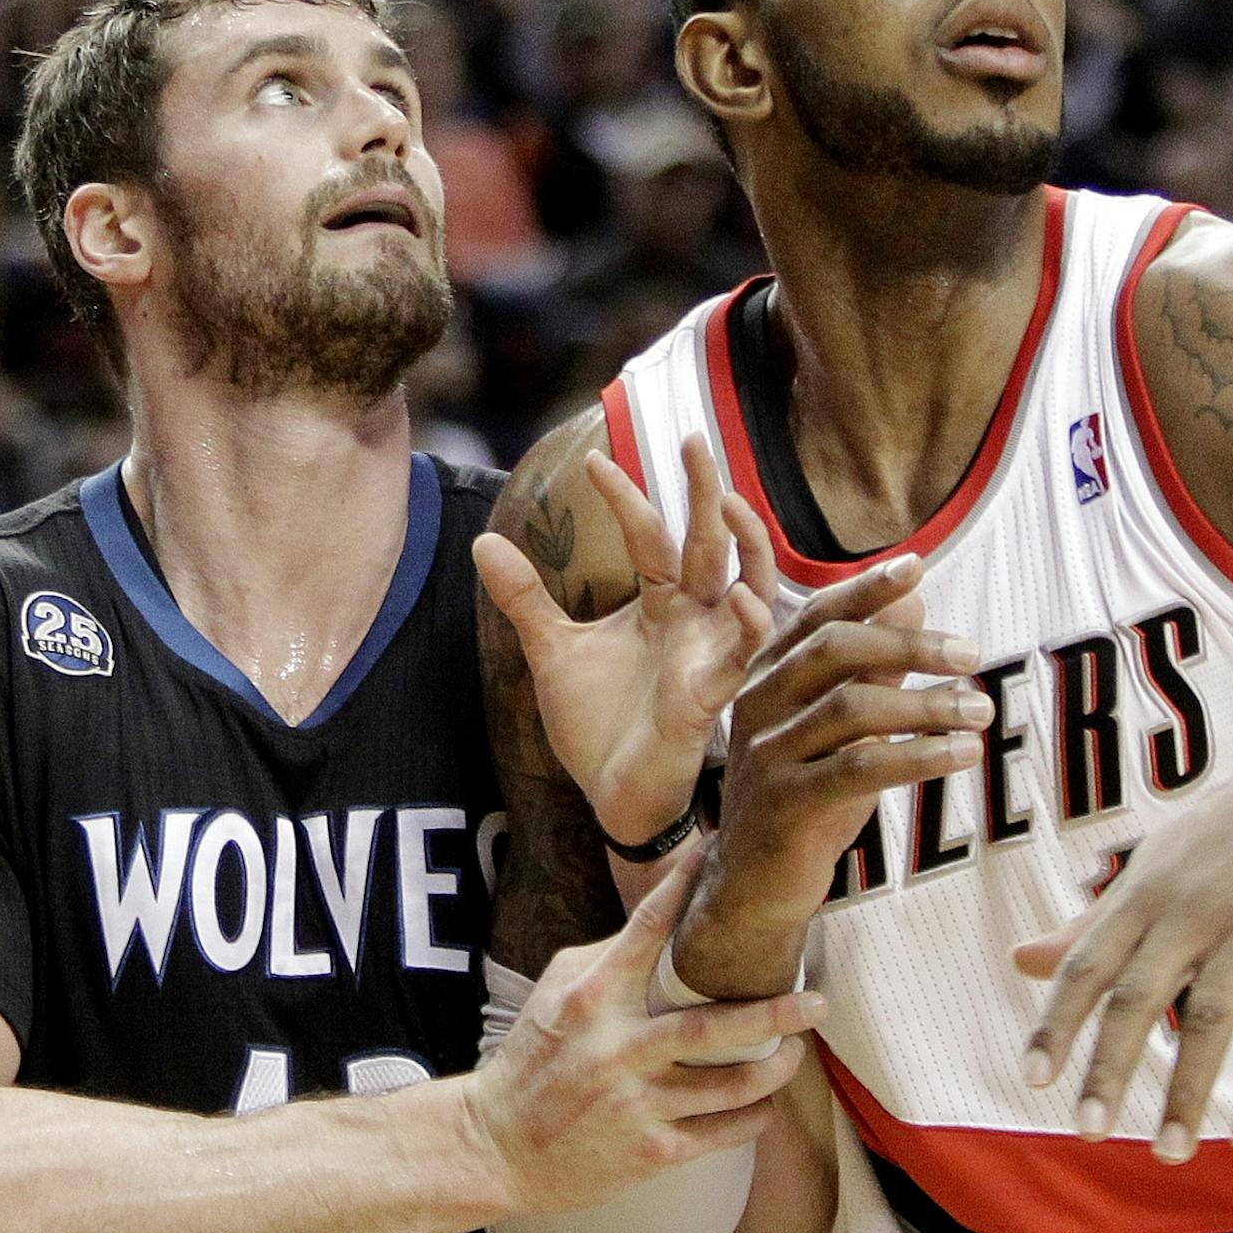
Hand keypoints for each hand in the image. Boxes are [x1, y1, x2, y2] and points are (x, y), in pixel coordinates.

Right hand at [466, 847, 823, 1215]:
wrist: (498, 1147)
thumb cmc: (535, 1058)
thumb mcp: (557, 993)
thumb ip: (611, 959)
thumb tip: (670, 924)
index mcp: (594, 998)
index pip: (647, 929)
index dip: (685, 886)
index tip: (719, 853)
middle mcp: (619, 1049)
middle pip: (714, 1027)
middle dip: (775, 1013)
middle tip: (817, 1000)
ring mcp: (637, 1104)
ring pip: (730, 1085)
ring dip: (774, 1067)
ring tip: (796, 1050)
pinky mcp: (651, 1151)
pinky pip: (721, 1132)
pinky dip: (753, 1115)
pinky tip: (765, 1102)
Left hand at [475, 434, 777, 842]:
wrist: (609, 795)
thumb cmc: (595, 724)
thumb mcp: (551, 649)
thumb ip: (525, 597)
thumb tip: (484, 539)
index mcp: (660, 603)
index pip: (650, 535)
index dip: (626, 496)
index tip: (596, 459)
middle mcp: (693, 619)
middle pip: (710, 542)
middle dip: (707, 490)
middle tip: (696, 437)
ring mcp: (709, 652)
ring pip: (748, 584)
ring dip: (747, 543)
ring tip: (729, 501)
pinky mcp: (714, 692)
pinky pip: (743, 651)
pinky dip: (746, 621)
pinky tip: (738, 594)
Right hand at [679, 554, 989, 997]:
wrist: (753, 885)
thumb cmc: (804, 795)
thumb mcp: (838, 726)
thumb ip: (872, 666)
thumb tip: (915, 599)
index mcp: (766, 676)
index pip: (817, 617)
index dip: (866, 589)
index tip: (918, 567)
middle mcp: (758, 706)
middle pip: (834, 652)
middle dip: (909, 644)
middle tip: (971, 651)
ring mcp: (766, 755)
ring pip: (851, 709)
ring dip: (926, 705)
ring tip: (981, 708)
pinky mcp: (785, 804)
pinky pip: (859, 768)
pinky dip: (918, 755)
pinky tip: (962, 752)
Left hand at [1013, 743, 1232, 1160]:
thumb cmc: (1218, 846)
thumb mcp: (1149, 873)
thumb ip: (1089, 928)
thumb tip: (1018, 961)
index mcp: (1142, 895)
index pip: (1088, 965)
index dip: (1058, 1022)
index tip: (1034, 1079)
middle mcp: (1189, 911)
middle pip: (1139, 996)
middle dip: (1110, 1067)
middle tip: (1086, 1132)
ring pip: (1210, 1019)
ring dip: (1188, 1092)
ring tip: (1169, 1153)